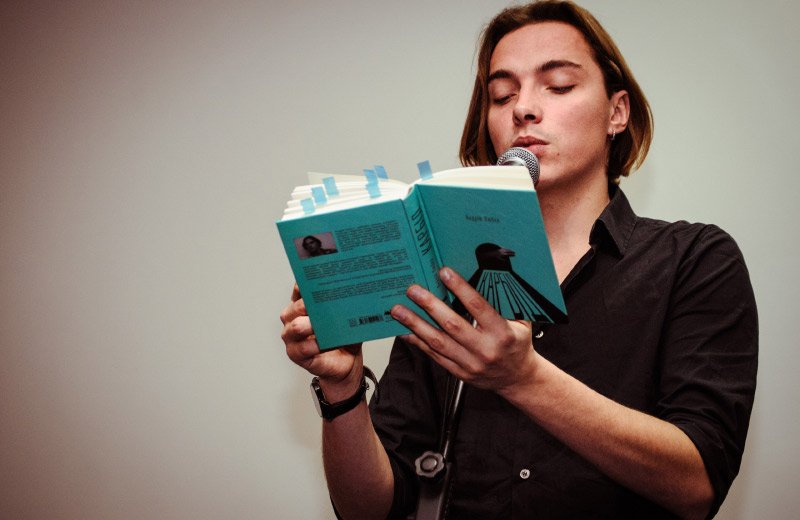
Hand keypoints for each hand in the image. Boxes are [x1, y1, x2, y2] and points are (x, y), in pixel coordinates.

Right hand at [280, 284, 362, 388]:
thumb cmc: (344, 336)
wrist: (347, 361)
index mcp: (302, 303)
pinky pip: (302, 348)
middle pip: (298, 306)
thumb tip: (354, 293)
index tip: (322, 279)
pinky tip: (323, 345)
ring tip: (325, 326)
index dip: (309, 282)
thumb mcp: (346, 317)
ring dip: (312, 325)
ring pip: (297, 326)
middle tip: (327, 304)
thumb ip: (345, 305)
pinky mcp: (295, 353)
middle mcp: (293, 317)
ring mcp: (291, 335)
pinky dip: (314, 346)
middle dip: (313, 305)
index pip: (301, 287)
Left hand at [389, 267, 535, 394]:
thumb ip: (504, 303)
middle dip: (430, 305)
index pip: (478, 307)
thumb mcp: (520, 322)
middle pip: (452, 324)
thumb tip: (484, 276)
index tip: (444, 272)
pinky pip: (434, 355)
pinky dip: (417, 342)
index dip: (460, 288)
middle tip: (413, 290)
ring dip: (415, 324)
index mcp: (502, 333)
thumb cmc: (517, 344)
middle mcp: (484, 349)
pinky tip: (404, 330)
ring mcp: (470, 363)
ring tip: (398, 310)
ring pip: (437, 341)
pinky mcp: (459, 372)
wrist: (518, 379)